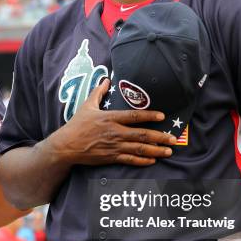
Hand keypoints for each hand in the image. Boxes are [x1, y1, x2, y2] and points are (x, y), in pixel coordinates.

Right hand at [44, 79, 176, 166]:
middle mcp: (115, 132)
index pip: (134, 116)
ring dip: (155, 151)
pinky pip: (129, 160)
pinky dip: (142, 161)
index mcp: (110, 118)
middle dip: (160, 137)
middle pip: (141, 135)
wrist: (66, 146)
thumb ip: (99, 92)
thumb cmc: (77, 125)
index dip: (149, 116)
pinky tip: (152, 161)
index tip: (162, 117)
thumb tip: (106, 80)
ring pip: (138, 149)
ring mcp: (114, 146)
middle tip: (173, 139)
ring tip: (168, 151)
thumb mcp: (87, 105)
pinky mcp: (111, 157)